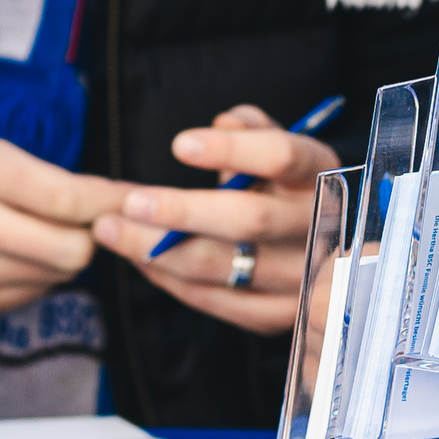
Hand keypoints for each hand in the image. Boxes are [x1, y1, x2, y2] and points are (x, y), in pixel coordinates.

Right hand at [0, 138, 127, 315]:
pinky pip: (34, 293)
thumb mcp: (1, 156)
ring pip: (59, 276)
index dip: (113, 204)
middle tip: (88, 222)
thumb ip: (63, 181)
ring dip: (66, 256)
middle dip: (91, 237)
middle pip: (72, 249)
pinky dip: (40, 275)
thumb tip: (131, 203)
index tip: (143, 203)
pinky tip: (19, 255)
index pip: (68, 199)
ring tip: (45, 234)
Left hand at [88, 105, 335, 334]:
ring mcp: (303, 278)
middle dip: (183, 211)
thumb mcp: (282, 147)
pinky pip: (218, 301)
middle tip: (130, 203)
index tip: (178, 145)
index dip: (231, 151)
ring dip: (160, 251)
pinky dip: (172, 281)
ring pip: (225, 268)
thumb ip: (252, 130)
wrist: (326, 245)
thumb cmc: (288, 186)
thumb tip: (222, 125)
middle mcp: (319, 228)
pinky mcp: (280, 314)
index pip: (281, 157)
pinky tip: (141, 259)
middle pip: (250, 220)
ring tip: (112, 230)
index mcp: (320, 175)